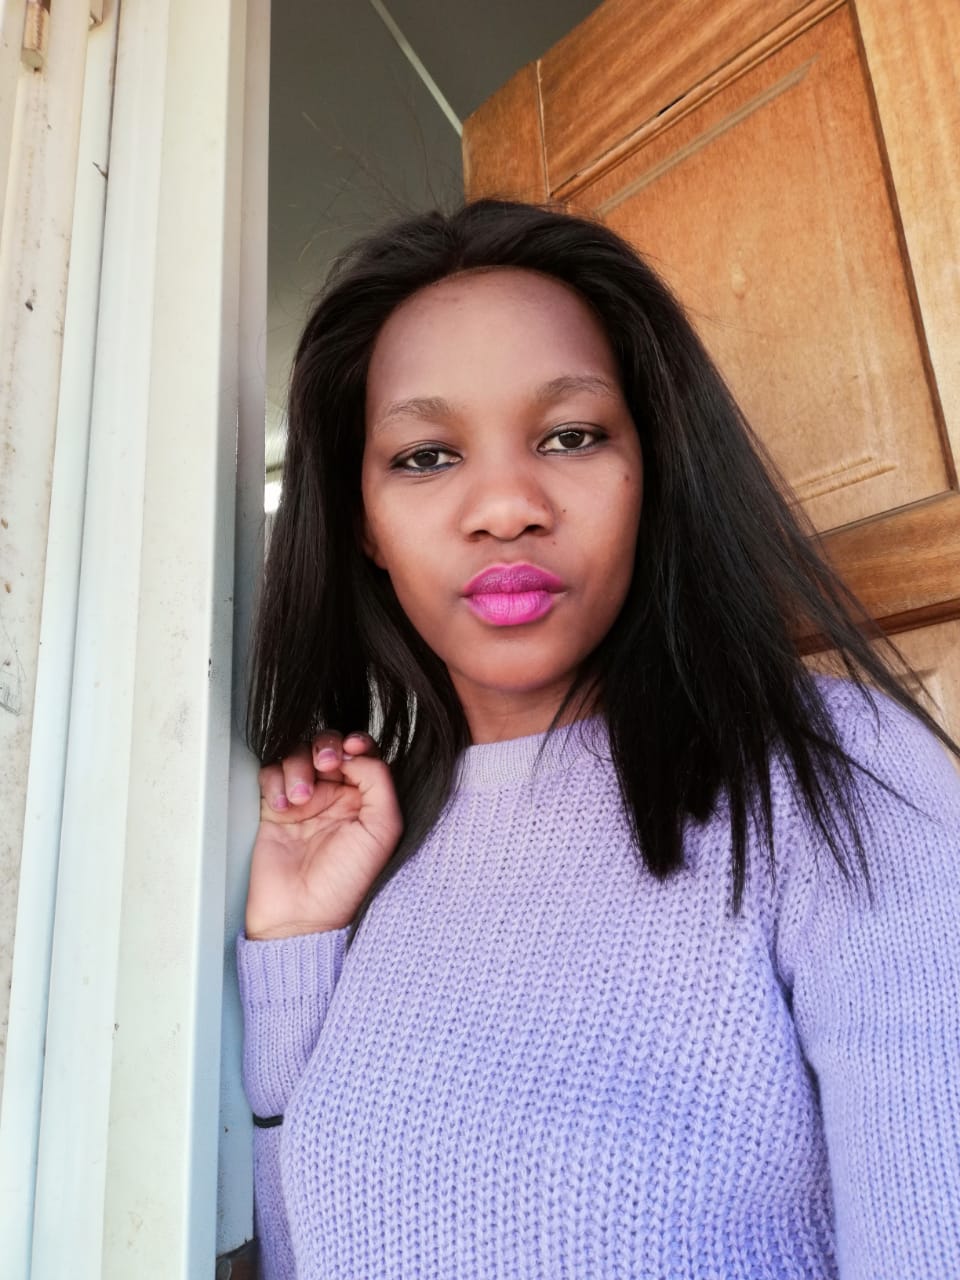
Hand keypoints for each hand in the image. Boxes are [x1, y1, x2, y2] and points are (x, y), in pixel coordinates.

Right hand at [245, 730, 402, 939]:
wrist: (300, 916)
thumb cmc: (345, 883)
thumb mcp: (382, 829)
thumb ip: (378, 780)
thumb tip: (356, 752)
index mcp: (366, 799)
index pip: (362, 753)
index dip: (356, 743)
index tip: (350, 749)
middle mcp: (336, 796)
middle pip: (328, 746)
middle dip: (325, 747)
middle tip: (324, 763)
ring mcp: (304, 800)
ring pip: (298, 755)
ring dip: (298, 768)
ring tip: (299, 799)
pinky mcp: (274, 808)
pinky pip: (271, 774)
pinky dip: (275, 781)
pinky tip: (281, 806)